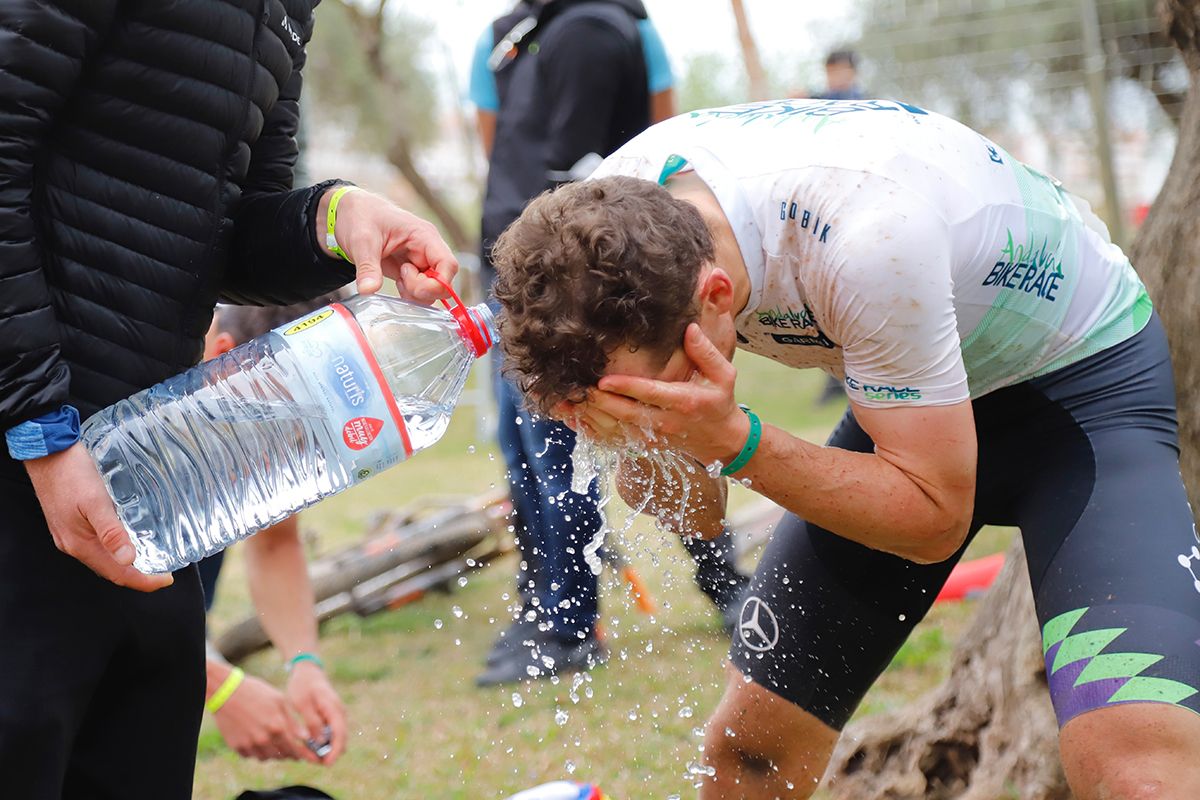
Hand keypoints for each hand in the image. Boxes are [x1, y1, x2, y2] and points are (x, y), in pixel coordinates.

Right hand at [24, 444, 171, 591]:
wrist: (47, 453)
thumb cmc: (70, 473)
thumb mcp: (95, 501)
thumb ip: (111, 531)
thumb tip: (128, 558)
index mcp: (79, 544)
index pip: (116, 573)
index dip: (143, 581)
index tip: (166, 579)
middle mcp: (73, 544)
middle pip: (110, 569)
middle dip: (138, 574)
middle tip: (163, 569)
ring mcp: (71, 535)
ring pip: (104, 557)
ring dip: (127, 561)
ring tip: (151, 556)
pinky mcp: (72, 523)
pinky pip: (97, 543)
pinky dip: (116, 547)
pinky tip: (129, 537)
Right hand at [213, 672, 317, 762]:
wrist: (227, 692)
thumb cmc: (256, 693)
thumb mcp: (279, 701)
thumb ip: (293, 722)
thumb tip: (306, 738)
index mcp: (277, 727)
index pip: (295, 748)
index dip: (304, 755)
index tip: (310, 758)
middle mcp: (264, 739)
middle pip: (282, 755)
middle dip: (290, 753)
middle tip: (293, 748)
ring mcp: (249, 745)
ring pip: (266, 758)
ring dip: (273, 753)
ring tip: (275, 742)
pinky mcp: (237, 747)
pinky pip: (251, 756)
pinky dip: (257, 751)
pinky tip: (258, 739)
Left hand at [285, 661, 347, 764]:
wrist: (307, 672)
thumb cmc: (302, 686)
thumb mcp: (302, 703)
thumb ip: (312, 722)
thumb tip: (320, 742)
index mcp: (333, 708)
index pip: (340, 733)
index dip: (335, 751)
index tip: (327, 764)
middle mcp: (339, 712)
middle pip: (341, 738)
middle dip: (331, 753)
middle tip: (314, 762)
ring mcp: (337, 714)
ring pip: (337, 737)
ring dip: (327, 748)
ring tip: (310, 756)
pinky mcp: (332, 716)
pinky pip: (332, 732)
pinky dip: (324, 741)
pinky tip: (310, 746)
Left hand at [320, 188, 457, 302]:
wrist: (350, 214)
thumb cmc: (361, 217)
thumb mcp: (361, 241)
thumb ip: (367, 267)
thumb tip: (368, 290)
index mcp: (424, 236)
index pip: (448, 265)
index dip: (439, 283)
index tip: (414, 287)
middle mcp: (428, 250)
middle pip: (443, 282)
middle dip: (422, 290)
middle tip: (400, 280)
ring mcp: (421, 261)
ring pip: (432, 290)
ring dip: (415, 293)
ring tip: (396, 279)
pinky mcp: (412, 271)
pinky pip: (420, 291)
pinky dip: (409, 295)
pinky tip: (396, 282)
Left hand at [583, 324, 748, 464]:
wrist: (721, 439)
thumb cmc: (719, 400)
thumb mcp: (723, 374)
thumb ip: (706, 351)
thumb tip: (689, 329)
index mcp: (684, 402)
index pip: (650, 395)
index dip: (626, 388)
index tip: (603, 380)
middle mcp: (666, 423)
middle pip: (626, 415)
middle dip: (599, 403)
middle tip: (576, 388)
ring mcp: (653, 437)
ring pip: (615, 431)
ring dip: (589, 417)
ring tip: (565, 401)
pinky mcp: (644, 445)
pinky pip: (614, 441)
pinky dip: (591, 431)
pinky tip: (572, 417)